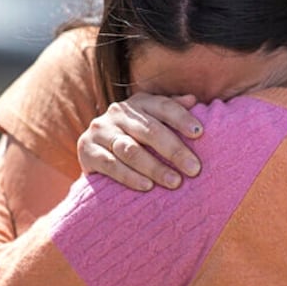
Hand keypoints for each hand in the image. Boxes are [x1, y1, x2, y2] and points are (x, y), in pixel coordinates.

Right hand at [76, 93, 202, 190]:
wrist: (97, 152)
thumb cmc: (137, 136)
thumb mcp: (154, 120)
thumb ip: (173, 109)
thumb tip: (194, 99)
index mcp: (139, 102)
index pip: (164, 106)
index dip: (182, 118)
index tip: (199, 133)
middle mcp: (118, 112)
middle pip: (150, 131)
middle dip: (175, 150)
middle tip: (194, 169)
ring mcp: (100, 130)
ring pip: (130, 149)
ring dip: (154, 167)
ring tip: (175, 182)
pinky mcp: (87, 150)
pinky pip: (110, 164)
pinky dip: (130, 177)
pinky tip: (147, 186)